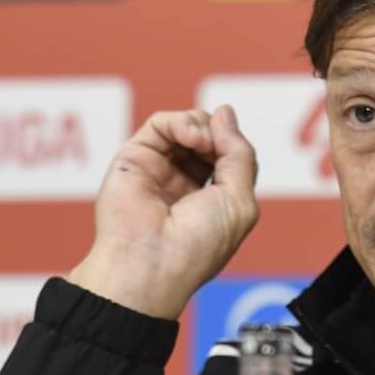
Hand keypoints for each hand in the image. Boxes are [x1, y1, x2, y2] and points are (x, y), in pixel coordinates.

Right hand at [69, 105, 258, 318]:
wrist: (152, 261)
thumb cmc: (198, 244)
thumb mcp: (239, 200)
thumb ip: (239, 153)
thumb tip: (225, 112)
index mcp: (212, 201)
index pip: (230, 158)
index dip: (235, 147)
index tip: (235, 150)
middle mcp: (184, 185)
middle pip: (209, 137)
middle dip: (219, 133)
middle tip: (216, 145)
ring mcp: (159, 170)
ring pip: (186, 126)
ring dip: (201, 126)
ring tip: (201, 142)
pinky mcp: (135, 158)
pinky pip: (160, 124)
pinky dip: (180, 121)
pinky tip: (189, 137)